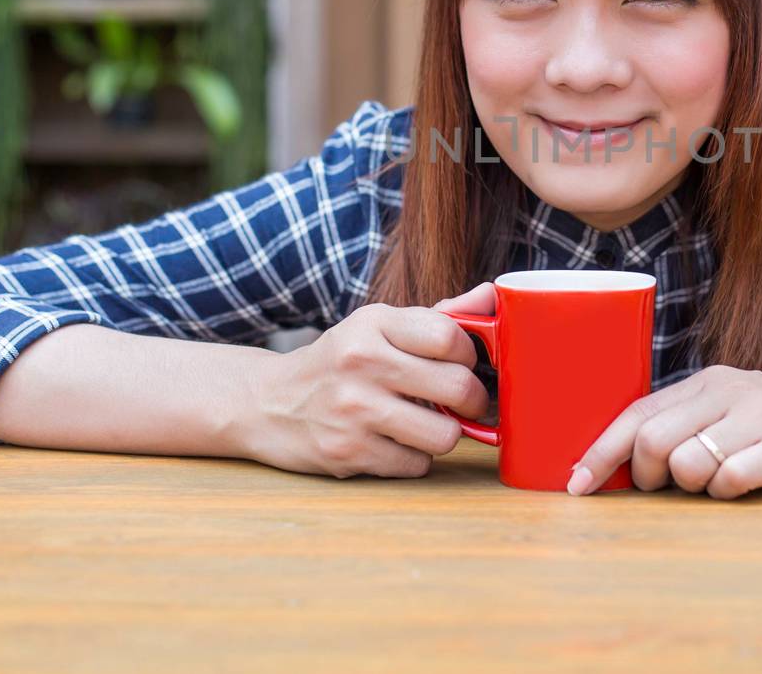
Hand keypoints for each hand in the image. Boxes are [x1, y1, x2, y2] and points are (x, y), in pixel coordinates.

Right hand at [236, 283, 495, 478]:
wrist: (268, 403)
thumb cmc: (341, 362)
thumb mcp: (380, 327)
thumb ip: (439, 316)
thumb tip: (493, 295)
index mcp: (373, 323)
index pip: (451, 337)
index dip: (470, 355)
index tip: (464, 363)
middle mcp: (361, 362)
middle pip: (458, 388)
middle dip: (473, 400)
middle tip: (465, 402)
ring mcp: (353, 410)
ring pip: (445, 435)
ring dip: (445, 434)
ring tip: (426, 423)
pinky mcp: (348, 453)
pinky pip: (417, 464)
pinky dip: (414, 457)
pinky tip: (394, 442)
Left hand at [567, 365, 761, 498]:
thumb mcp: (737, 411)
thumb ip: (690, 425)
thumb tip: (628, 463)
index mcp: (709, 382)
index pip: (637, 412)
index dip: (601, 451)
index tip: (577, 485)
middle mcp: (729, 391)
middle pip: (652, 440)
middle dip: (650, 476)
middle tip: (672, 486)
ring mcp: (759, 416)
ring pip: (687, 463)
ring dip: (697, 486)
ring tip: (728, 476)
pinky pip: (731, 480)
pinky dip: (731, 492)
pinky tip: (754, 481)